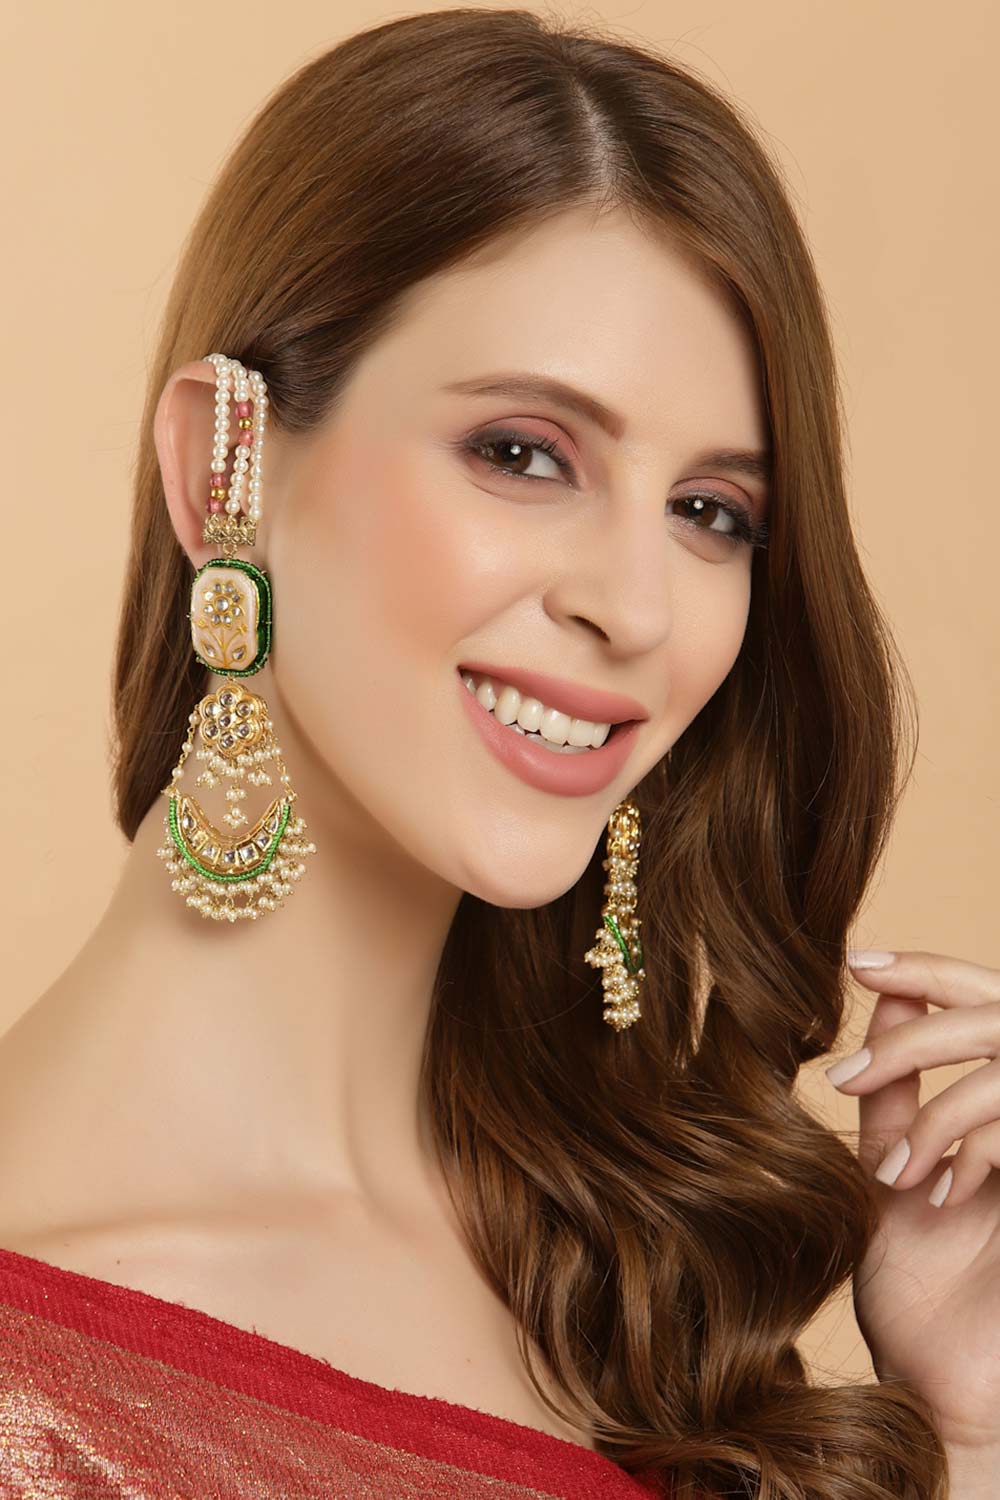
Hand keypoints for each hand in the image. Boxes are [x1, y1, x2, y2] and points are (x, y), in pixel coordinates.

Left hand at [825, 948, 999, 1461]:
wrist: (941, 1384)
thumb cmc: (915, 1286)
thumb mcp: (890, 1170)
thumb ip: (893, 1088)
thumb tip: (879, 997)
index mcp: (991, 1108)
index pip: (979, 1000)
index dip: (926, 969)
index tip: (858, 961)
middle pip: (998, 1015)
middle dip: (923, 1030)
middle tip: (850, 1074)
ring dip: (944, 1112)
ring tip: (900, 1171)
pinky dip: (977, 1142)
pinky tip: (944, 1191)